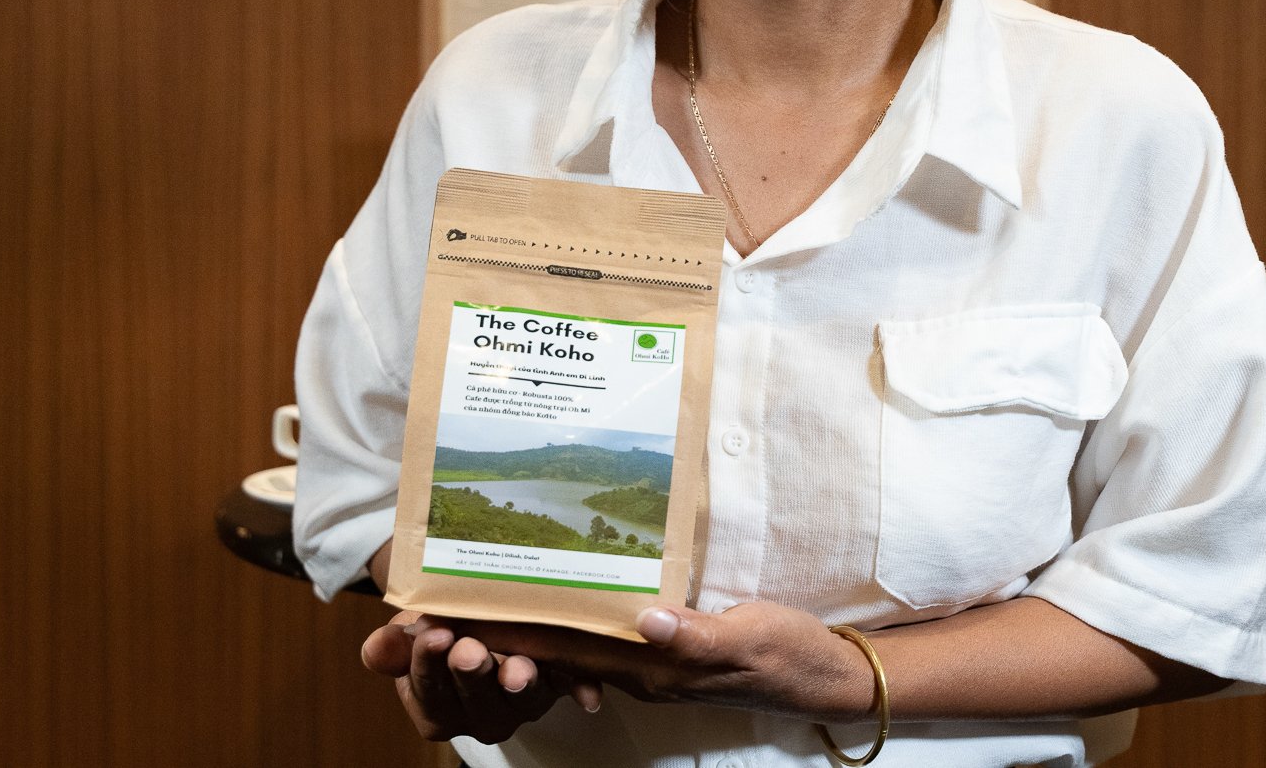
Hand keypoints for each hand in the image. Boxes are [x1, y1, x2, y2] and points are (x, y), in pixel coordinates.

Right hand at [363, 611, 603, 743]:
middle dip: (473, 673)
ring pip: (522, 699)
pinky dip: (578, 688)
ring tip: (517, 667)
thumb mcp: (412, 636)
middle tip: (469, 648)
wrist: (480, 620)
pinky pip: (569, 688)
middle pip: (476, 699)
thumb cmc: (444, 631)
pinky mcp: (556, 686)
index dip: (427, 663)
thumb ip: (393, 647)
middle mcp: (480, 715)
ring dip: (520, 683)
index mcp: (438, 709)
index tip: (433, 634)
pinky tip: (587, 692)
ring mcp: (521, 703)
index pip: (427, 690)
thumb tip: (375, 648)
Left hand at [446, 601, 877, 722]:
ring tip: (476, 593)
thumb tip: (643, 618)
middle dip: (502, 628)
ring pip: (574, 641)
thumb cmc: (787, 653)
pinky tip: (554, 592)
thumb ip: (696, 635)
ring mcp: (651, 659)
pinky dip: (570, 616)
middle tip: (443, 602)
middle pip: (558, 647)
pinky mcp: (666, 647)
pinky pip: (603, 634)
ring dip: (528, 621)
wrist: (822, 672)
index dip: (514, 633)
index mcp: (651, 666)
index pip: (567, 649)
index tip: (463, 614)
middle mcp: (640, 667)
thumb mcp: (749, 637)